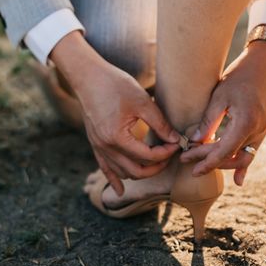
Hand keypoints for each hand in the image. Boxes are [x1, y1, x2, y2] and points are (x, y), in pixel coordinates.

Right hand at [50, 32, 179, 194]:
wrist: (88, 75)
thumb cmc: (115, 84)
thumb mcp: (142, 101)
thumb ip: (160, 123)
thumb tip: (176, 140)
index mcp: (117, 137)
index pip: (147, 156)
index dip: (165, 153)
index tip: (176, 143)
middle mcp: (105, 146)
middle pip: (136, 170)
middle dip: (156, 167)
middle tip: (170, 155)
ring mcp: (98, 146)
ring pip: (122, 172)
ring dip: (140, 171)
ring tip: (156, 162)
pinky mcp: (94, 143)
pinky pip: (104, 167)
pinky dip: (113, 179)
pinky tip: (120, 190)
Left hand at [180, 41, 265, 185]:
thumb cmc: (241, 75)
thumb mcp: (220, 95)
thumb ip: (209, 120)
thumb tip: (195, 141)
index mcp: (245, 123)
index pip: (222, 151)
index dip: (204, 160)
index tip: (188, 163)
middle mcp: (257, 132)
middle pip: (230, 157)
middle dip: (208, 161)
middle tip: (187, 160)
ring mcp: (262, 132)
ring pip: (242, 158)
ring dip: (223, 163)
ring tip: (202, 163)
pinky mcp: (263, 129)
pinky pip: (252, 152)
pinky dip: (243, 165)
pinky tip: (238, 179)